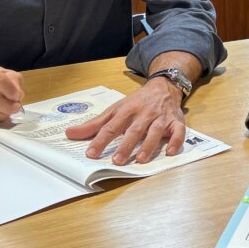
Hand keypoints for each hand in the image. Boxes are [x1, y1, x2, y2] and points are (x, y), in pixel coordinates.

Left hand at [65, 78, 184, 163]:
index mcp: (127, 110)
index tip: (91, 153)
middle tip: (116, 160)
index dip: (101, 140)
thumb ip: (94, 125)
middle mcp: (144, 113)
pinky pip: (178, 132)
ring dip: (148, 145)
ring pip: (155, 131)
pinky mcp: (176, 122)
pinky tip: (170, 152)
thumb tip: (70, 134)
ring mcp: (161, 118)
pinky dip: (176, 142)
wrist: (164, 86)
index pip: (111, 126)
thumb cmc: (137, 102)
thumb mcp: (115, 109)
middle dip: (125, 145)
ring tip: (140, 160)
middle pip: (134, 130)